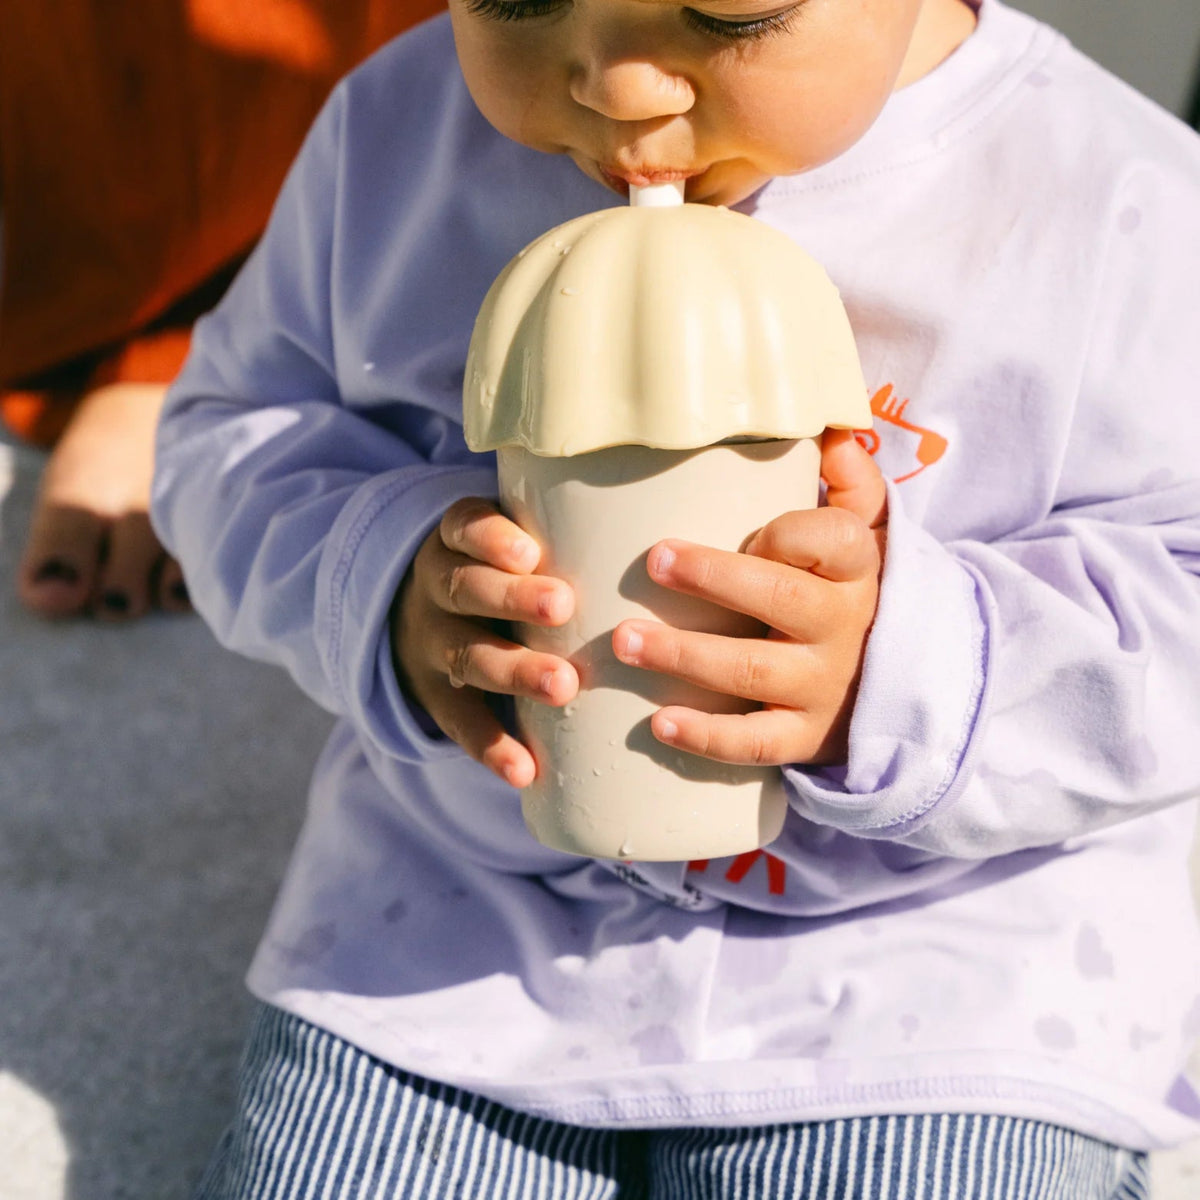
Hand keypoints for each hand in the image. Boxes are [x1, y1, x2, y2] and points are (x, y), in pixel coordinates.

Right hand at [392, 498, 577, 785]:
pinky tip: (523, 769)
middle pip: (467, 589)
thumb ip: (571, 533)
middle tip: (561, 607)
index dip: (492, 539)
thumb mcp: (512, 539)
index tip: (528, 552)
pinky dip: (491, 747)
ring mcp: (434, 644)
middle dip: (513, 599)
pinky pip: (461, 722)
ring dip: (515, 671)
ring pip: (469, 656)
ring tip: (562, 686)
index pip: (465, 527)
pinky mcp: (438, 697)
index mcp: (457, 541)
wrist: (415, 621)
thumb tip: (679, 532)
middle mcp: (439, 588)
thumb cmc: (503, 573)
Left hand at [611, 430, 886, 765]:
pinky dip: (708, 737)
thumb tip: (833, 428)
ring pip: (753, 670)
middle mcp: (843, 626)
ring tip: (625, 641)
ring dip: (686, 655)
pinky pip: (756, 742)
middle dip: (713, 578)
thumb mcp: (866, 533)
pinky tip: (658, 723)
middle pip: (779, 600)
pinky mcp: (803, 736)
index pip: (832, 541)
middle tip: (651, 563)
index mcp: (855, 569)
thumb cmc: (849, 590)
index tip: (750, 531)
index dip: (788, 535)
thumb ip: (851, 480)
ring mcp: (822, 686)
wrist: (893, 681)